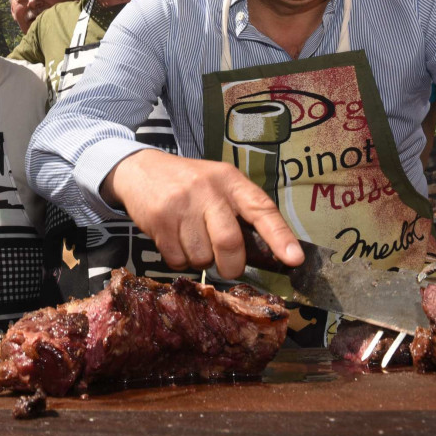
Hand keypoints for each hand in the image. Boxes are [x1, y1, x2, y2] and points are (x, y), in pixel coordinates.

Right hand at [102, 148, 302, 278]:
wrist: (140, 169)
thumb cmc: (189, 182)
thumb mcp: (219, 184)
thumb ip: (241, 210)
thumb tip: (270, 253)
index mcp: (231, 180)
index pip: (262, 209)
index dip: (280, 237)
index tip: (294, 259)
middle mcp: (208, 190)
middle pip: (229, 242)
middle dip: (231, 265)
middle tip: (228, 266)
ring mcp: (181, 205)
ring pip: (201, 257)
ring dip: (201, 261)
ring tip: (194, 241)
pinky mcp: (159, 220)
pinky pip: (177, 259)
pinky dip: (180, 260)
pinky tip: (175, 240)